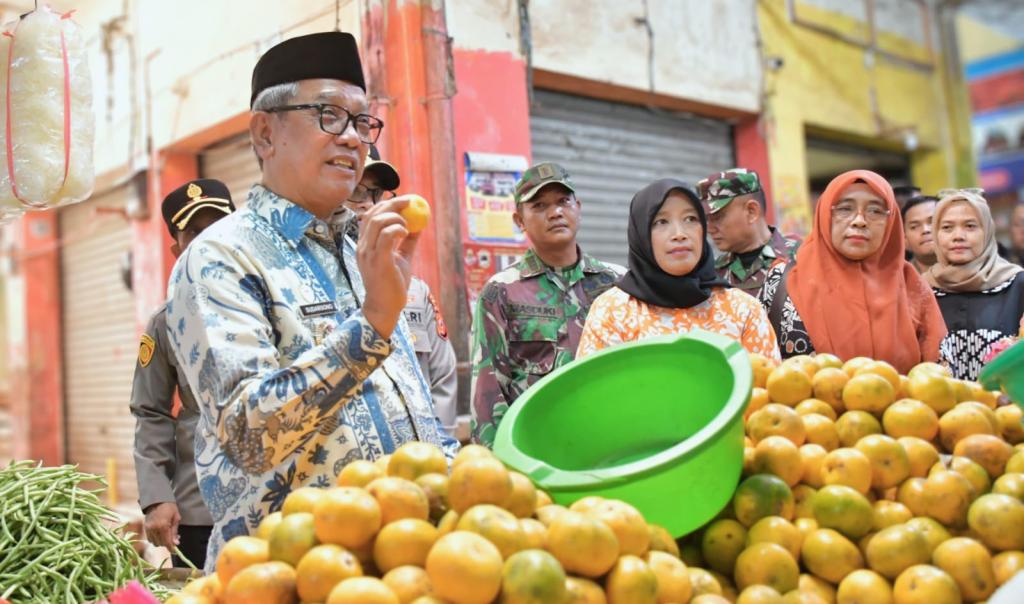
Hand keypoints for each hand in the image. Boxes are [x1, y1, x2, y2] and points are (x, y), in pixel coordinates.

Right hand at [144, 502, 179, 548]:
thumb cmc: (170, 507)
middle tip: (174, 538)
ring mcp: (148, 528)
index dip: (171, 548)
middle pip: (160, 543)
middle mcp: (154, 528)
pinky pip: (150, 539)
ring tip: (167, 535)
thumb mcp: (176, 518)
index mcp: (163, 525)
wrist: (157, 500)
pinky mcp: (145, 528)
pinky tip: (161, 533)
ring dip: (161, 541)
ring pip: (155, 542)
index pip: (167, 542)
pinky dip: (156, 539)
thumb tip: (176, 543)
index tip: (175, 551)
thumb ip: (175, 532)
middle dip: (168, 543)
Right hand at [357, 196, 420, 337]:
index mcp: (364, 245)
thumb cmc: (392, 285)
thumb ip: (407, 242)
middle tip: (410, 202)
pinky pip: (386, 236)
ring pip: (377, 222)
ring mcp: (368, 254)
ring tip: (407, 226)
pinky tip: (406, 233)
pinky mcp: (378, 261)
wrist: (385, 308)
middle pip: (373, 214)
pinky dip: (397, 229)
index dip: (385, 204)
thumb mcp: (401, 258)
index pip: (369, 216)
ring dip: (396, 218)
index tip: (402, 201)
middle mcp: (362, 247)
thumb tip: (419, 225)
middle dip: (392, 204)